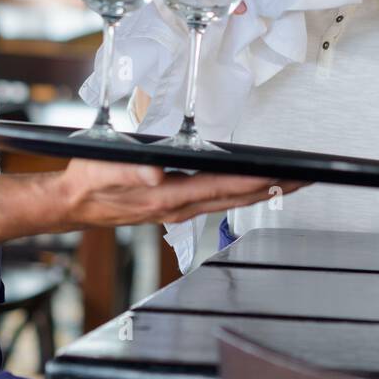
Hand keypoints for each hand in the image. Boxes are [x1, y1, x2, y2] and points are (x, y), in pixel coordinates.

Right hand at [52, 156, 304, 229]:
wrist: (73, 202)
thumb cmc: (88, 180)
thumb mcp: (103, 168)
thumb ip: (131, 171)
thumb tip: (156, 175)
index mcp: (167, 196)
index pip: (222, 187)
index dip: (254, 181)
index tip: (282, 175)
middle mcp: (179, 207)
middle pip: (236, 199)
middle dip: (272, 189)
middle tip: (306, 179)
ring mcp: (180, 210)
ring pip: (231, 202)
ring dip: (263, 193)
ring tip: (291, 183)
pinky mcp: (177, 206)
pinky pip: (219, 202)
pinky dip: (243, 194)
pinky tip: (254, 188)